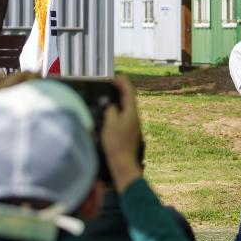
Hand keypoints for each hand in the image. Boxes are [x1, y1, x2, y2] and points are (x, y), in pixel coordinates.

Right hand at [101, 76, 143, 192]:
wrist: (123, 163)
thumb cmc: (116, 144)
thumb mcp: (109, 123)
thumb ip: (110, 110)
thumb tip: (111, 106)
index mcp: (131, 111)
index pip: (128, 90)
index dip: (120, 80)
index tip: (110, 77)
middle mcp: (134, 116)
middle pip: (128, 96)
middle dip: (119, 87)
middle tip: (107, 83)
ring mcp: (133, 123)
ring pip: (126, 105)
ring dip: (117, 98)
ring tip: (106, 95)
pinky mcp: (129, 130)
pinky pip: (123, 114)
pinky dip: (116, 108)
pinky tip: (108, 112)